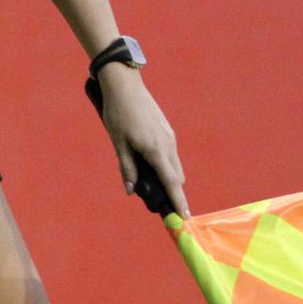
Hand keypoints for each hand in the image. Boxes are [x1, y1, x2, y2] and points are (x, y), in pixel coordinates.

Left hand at [97, 65, 189, 217]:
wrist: (125, 85)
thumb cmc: (118, 114)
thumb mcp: (118, 143)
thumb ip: (127, 168)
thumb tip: (131, 190)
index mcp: (156, 150)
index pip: (172, 183)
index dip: (178, 202)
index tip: (184, 218)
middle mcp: (168, 144)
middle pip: (176, 177)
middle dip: (172, 192)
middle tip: (159, 204)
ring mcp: (169, 136)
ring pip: (174, 165)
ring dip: (168, 178)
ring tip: (152, 185)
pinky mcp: (167, 130)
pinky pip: (171, 154)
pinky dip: (166, 165)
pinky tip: (150, 165)